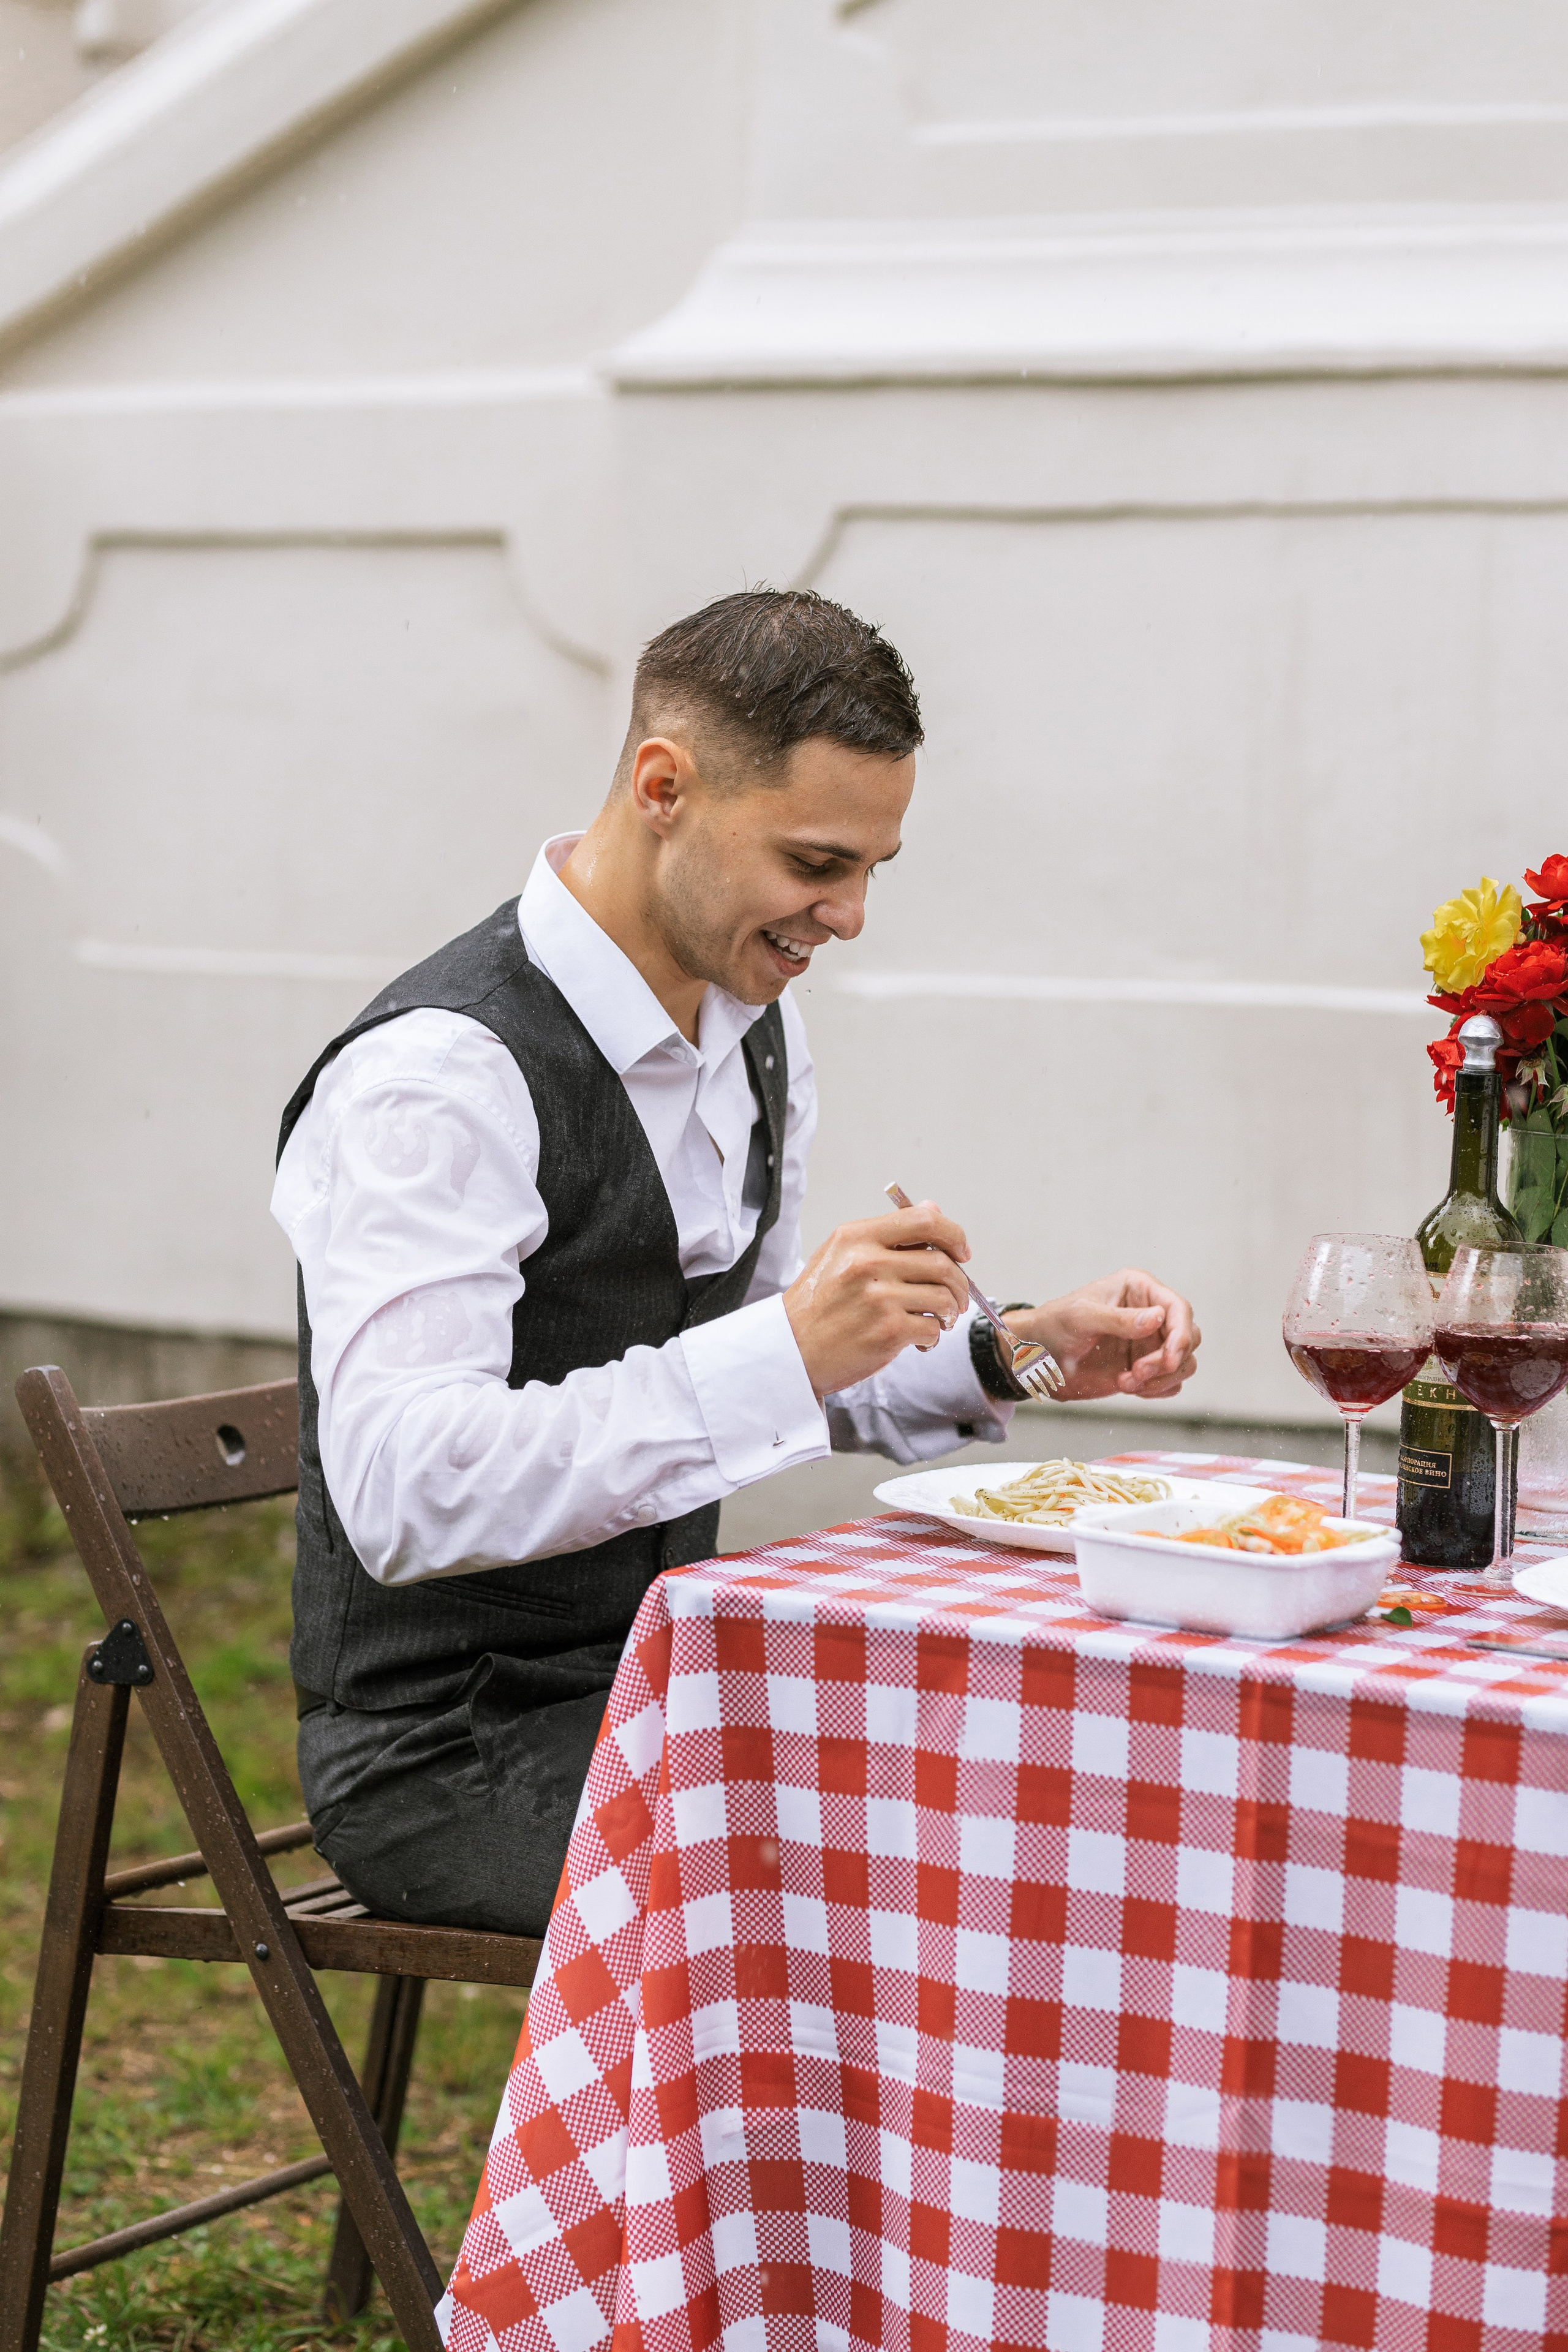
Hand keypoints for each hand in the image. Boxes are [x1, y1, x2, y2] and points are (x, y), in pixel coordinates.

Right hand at [784, 1201, 971, 1399]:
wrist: (790, 1351)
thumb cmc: (818, 1304)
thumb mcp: (840, 1255)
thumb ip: (887, 1234)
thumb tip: (934, 1209)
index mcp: (856, 1237)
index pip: (924, 1220)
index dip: (953, 1234)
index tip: (962, 1252)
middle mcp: (867, 1262)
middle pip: (942, 1262)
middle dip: (959, 1283)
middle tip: (958, 1297)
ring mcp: (878, 1298)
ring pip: (943, 1297)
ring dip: (950, 1312)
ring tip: (938, 1320)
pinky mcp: (887, 1331)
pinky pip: (933, 1328)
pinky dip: (934, 1337)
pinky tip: (919, 1340)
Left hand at [1004, 1268, 1199, 1400]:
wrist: (1035, 1359)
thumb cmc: (1053, 1326)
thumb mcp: (1081, 1317)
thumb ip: (1119, 1319)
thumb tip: (1159, 1318)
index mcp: (1138, 1290)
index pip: (1178, 1308)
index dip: (1181, 1333)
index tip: (1170, 1358)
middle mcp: (1150, 1314)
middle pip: (1189, 1337)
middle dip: (1169, 1360)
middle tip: (1138, 1372)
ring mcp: (1149, 1343)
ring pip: (1184, 1362)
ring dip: (1161, 1378)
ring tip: (1127, 1381)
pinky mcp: (1145, 1368)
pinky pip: (1170, 1383)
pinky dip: (1157, 1390)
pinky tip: (1128, 1386)